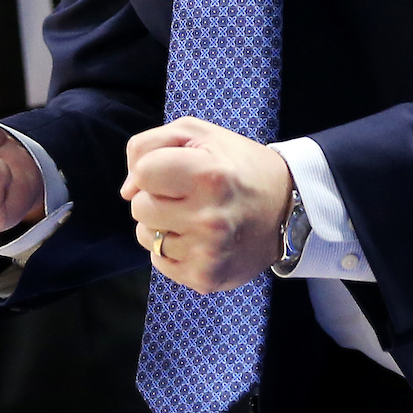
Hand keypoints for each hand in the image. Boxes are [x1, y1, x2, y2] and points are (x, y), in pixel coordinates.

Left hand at [122, 118, 292, 292]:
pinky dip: (172, 249)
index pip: (142, 173)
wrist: (287, 209)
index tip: (176, 170)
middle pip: (139, 207)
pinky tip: (197, 237)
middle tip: (187, 194)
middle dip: (156, 197)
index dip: (153, 169)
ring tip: (194, 215)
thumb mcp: (199, 133)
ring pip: (145, 237)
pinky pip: (159, 262)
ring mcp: (207, 252)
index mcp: (208, 175)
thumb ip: (149, 146)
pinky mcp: (205, 278)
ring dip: (161, 225)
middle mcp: (208, 217)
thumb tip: (126, 190)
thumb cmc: (237, 165)